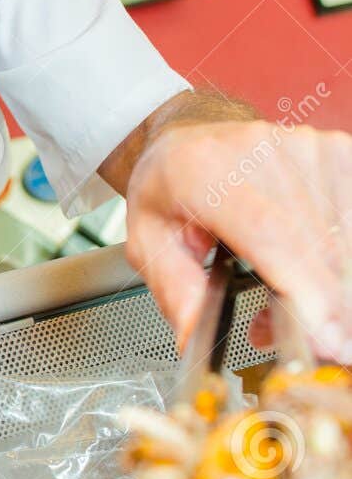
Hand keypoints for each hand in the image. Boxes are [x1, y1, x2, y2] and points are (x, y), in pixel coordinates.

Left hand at [125, 121, 351, 360]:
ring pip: (342, 241)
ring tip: (285, 299)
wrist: (192, 135)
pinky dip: (338, 261)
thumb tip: (195, 337)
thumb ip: (176, 291)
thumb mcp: (148, 240)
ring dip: (328, 288)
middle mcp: (262, 152)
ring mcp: (308, 149)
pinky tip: (308, 271)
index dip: (305, 290)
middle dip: (323, 308)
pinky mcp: (338, 154)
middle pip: (317, 246)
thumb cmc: (171, 185)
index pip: (271, 235)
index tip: (325, 339)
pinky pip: (351, 222)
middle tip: (304, 343)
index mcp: (205, 171)